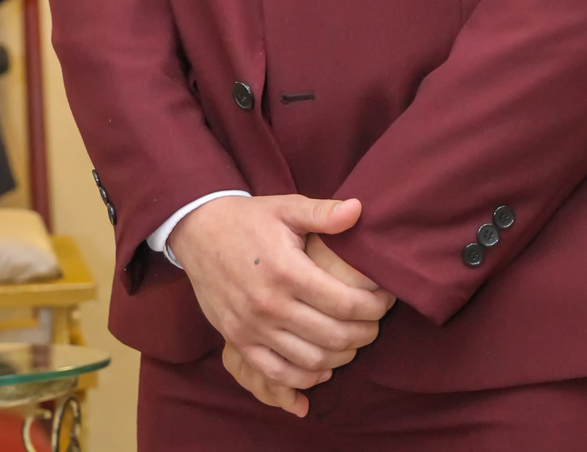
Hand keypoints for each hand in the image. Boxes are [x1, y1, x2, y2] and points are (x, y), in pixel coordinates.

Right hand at [168, 194, 394, 412]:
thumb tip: (358, 209)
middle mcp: (269, 304)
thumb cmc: (250, 219)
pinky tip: (322, 367)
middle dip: (365, 333)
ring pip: (310, 361)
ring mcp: (252, 328)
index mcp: (286, 270)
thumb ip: (323, 212)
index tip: (386, 300)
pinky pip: (277, 374)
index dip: (374, 306)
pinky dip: (305, 378)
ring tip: (355, 341)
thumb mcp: (286, 207)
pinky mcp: (238, 341)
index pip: (344, 302)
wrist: (199, 233)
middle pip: (333, 335)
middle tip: (377, 324)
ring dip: (341, 357)